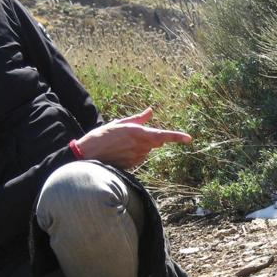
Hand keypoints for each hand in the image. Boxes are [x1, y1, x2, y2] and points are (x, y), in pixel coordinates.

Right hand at [75, 107, 190, 169]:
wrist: (88, 156)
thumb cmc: (101, 137)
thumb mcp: (119, 124)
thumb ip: (137, 119)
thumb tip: (150, 111)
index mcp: (137, 133)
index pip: (162, 135)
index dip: (177, 137)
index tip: (189, 138)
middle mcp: (140, 146)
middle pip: (156, 142)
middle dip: (151, 137)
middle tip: (131, 135)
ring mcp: (137, 158)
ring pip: (147, 150)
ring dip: (140, 145)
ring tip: (121, 143)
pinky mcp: (133, 166)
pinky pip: (140, 157)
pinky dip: (134, 153)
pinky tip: (120, 152)